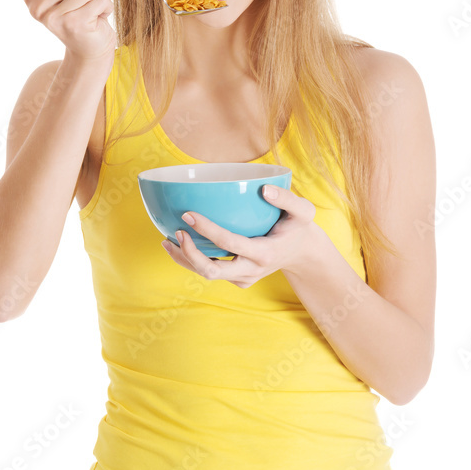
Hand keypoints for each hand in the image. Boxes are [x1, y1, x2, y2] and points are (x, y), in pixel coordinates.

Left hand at [160, 184, 317, 287]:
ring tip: (166, 240)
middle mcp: (251, 271)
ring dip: (185, 260)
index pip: (230, 243)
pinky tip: (178, 245)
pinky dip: (192, 262)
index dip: (206, 230)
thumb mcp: (304, 211)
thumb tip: (264, 189)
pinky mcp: (237, 280)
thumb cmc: (299, 227)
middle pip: (212, 271)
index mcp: (264, 254)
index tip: (188, 214)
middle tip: (175, 232)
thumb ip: (287, 198)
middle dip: (189, 254)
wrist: (302, 254)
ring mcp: (243, 278)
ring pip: (207, 275)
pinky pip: (211, 273)